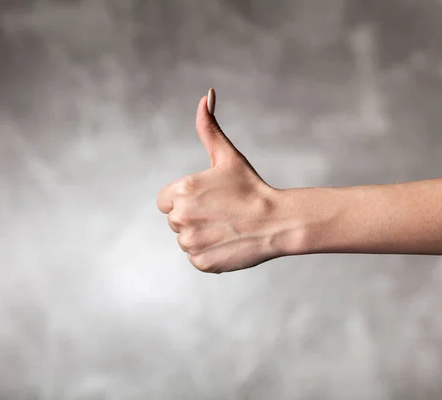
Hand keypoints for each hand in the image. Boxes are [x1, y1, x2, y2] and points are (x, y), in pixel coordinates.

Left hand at [157, 89, 284, 272]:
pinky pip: (196, 257)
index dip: (185, 200)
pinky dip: (209, 253)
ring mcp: (191, 242)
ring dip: (201, 235)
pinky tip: (228, 242)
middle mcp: (181, 218)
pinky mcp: (202, 262)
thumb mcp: (226, 155)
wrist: (276, 221)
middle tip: (221, 213)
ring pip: (185, 240)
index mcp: (182, 191)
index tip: (207, 199)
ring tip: (225, 227)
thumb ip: (208, 127)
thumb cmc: (251, 187)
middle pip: (175, 220)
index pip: (165, 201)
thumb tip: (206, 95)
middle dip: (194, 217)